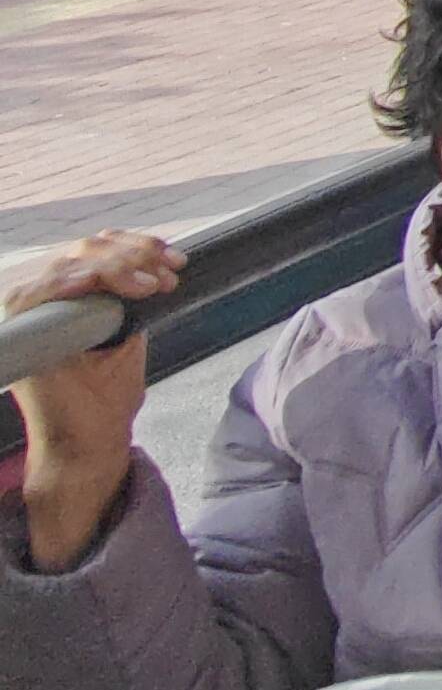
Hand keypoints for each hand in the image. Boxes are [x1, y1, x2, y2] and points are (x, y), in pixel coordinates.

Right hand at [5, 230, 177, 570]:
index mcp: (66, 300)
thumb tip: (156, 261)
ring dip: (118, 268)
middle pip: (83, 251)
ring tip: (154, 285)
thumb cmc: (104, 397)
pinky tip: (99, 282)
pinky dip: (73, 281)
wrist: (88, 444)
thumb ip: (127, 301)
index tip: (176, 258)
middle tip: (172, 271)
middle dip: (135, 254)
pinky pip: (40, 293)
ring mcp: (26, 317)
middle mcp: (40, 302)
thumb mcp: (124, 337)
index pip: (93, 251)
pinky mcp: (18, 335)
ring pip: (70, 265)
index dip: (134, 245)